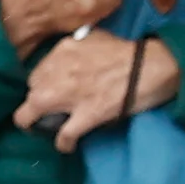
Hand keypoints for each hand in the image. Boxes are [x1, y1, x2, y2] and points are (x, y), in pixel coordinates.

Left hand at [17, 32, 180, 150]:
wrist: (153, 65)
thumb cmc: (129, 51)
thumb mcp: (94, 38)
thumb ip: (76, 46)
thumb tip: (69, 55)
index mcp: (62, 51)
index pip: (37, 73)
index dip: (43, 85)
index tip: (51, 91)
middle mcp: (58, 72)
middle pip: (32, 93)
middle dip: (38, 103)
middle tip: (50, 110)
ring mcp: (70, 94)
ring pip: (31, 113)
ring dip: (35, 124)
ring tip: (45, 129)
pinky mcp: (87, 114)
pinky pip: (64, 134)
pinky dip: (63, 142)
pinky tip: (66, 145)